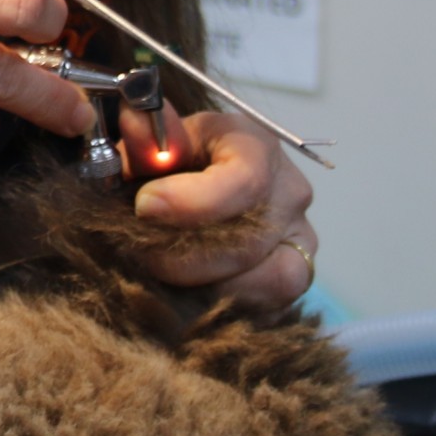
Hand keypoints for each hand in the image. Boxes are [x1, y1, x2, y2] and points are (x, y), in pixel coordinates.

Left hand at [119, 109, 319, 312]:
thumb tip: (134, 126)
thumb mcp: (161, 141)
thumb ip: (146, 139)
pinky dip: (225, 309)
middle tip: (137, 253)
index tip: (143, 206)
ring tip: (159, 277)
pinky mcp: (297, 279)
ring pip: (267, 282)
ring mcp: (301, 240)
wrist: (208, 183)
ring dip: (205, 288)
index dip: (190, 202)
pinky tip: (186, 296)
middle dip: (183, 256)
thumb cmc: (181, 161)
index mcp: (259, 148)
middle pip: (248, 242)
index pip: (244, 181)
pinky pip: (270, 309)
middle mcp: (291, 195)